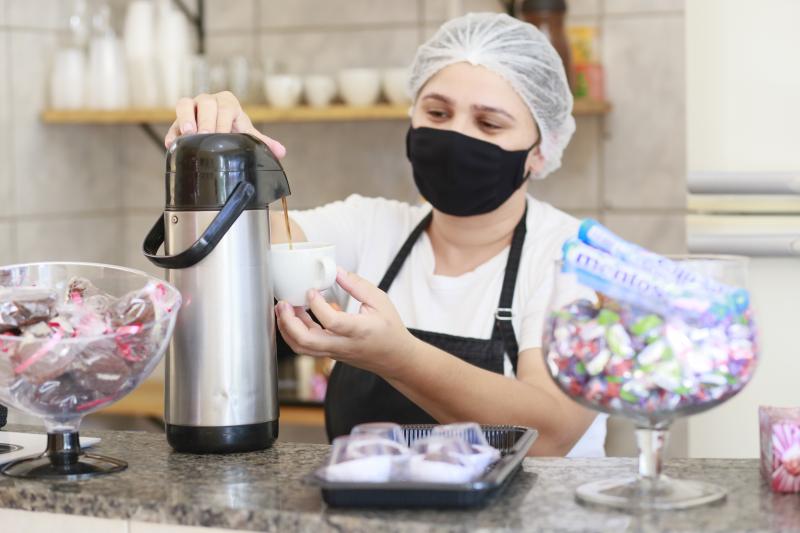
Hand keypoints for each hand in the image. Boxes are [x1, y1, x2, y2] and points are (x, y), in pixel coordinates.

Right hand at [163, 91, 285, 157]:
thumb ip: (262, 142)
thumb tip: (281, 152)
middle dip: (205, 120)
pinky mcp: (179, 119)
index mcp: (227, 103)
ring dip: (185, 118)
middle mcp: (208, 101)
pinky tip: (172, 144)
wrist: (219, 129)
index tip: (221, 135)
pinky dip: (172, 132)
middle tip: (204, 136)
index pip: (225, 108)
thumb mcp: (247, 134)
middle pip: (205, 104)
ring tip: (188, 134)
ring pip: (185, 104)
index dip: (222, 121)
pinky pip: (172, 122)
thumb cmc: (234, 130)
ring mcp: (192, 108)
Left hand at [276, 268, 417, 377]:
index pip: (332, 322)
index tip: (311, 291)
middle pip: (307, 342)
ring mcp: (334, 352)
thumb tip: (336, 271)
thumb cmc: (390, 329)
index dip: (317, 306)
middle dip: (289, 322)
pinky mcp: (329, 354)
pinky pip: (306, 347)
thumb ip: (358, 285)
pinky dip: (294, 333)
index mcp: (359, 330)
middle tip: (284, 303)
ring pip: (302, 348)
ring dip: (287, 329)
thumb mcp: (380, 301)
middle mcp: (344, 344)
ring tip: (283, 308)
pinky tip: (295, 316)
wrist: (395, 358)